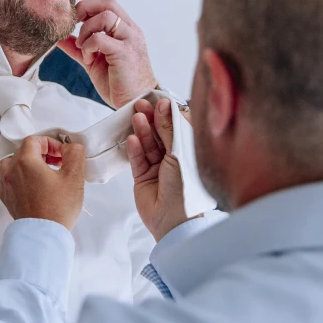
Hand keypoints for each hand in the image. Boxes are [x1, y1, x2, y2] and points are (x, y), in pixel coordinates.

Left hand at [0, 137, 85, 230]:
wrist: (44, 235)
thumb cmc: (57, 209)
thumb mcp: (74, 177)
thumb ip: (74, 154)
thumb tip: (71, 147)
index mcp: (26, 161)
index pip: (35, 140)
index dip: (50, 143)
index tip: (61, 154)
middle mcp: (11, 170)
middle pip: (23, 151)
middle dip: (42, 153)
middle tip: (57, 162)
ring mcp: (6, 185)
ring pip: (11, 163)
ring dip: (27, 163)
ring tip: (42, 172)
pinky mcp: (6, 198)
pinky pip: (5, 179)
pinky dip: (15, 176)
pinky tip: (28, 183)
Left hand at [58, 0, 157, 107]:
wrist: (134, 103)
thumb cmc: (118, 83)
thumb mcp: (93, 61)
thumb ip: (79, 48)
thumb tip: (60, 38)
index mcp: (125, 29)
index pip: (107, 4)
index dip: (86, 7)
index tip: (74, 22)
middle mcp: (130, 30)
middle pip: (107, 3)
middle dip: (85, 10)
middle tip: (74, 27)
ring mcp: (130, 40)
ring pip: (105, 16)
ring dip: (87, 31)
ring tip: (84, 48)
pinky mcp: (125, 53)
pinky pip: (101, 38)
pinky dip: (89, 45)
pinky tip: (89, 59)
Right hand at [126, 98, 190, 240]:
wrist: (174, 222)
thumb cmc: (185, 189)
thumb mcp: (179, 153)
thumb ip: (170, 129)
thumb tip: (165, 105)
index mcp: (190, 152)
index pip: (177, 127)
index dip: (168, 114)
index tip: (159, 101)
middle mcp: (174, 159)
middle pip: (160, 134)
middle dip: (152, 119)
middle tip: (141, 104)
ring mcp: (158, 168)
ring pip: (148, 145)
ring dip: (142, 131)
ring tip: (136, 117)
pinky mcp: (143, 178)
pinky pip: (138, 159)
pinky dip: (135, 149)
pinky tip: (132, 139)